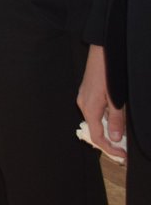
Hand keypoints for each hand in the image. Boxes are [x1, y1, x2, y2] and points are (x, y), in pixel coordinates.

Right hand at [77, 44, 127, 159]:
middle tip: (124, 149)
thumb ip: (115, 119)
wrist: (102, 51)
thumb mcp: (117, 99)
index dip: (110, 149)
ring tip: (123, 135)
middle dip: (109, 142)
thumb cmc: (108, 72)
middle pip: (95, 130)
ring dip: (108, 130)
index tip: (122, 156)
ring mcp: (84, 97)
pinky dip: (105, 119)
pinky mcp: (87, 92)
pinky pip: (95, 111)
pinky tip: (116, 117)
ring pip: (96, 120)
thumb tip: (114, 138)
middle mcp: (83, 104)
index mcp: (89, 108)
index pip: (97, 137)